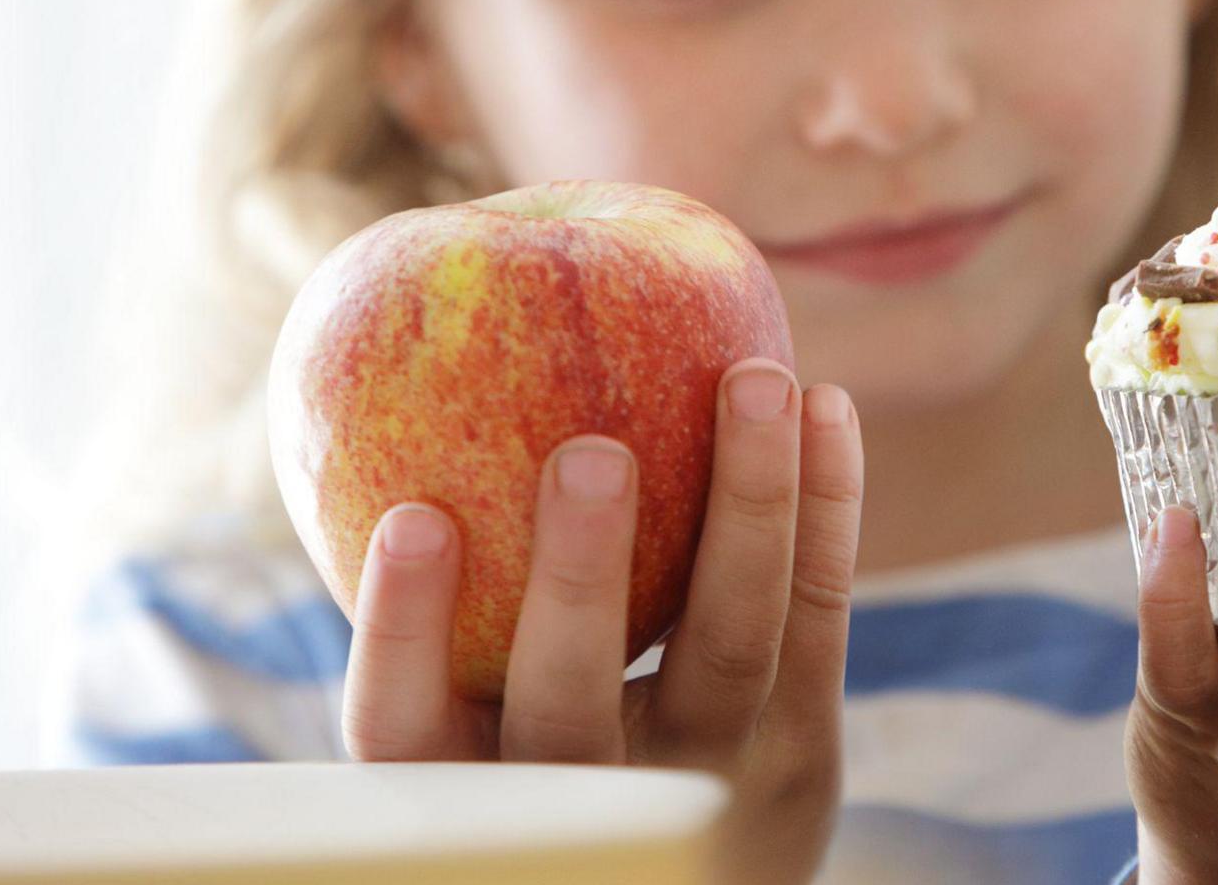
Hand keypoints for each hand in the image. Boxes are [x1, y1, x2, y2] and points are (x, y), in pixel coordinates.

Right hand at [340, 358, 863, 884]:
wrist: (704, 882)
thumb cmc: (543, 751)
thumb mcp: (472, 722)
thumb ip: (440, 610)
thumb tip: (393, 405)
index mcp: (475, 786)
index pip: (406, 728)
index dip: (402, 628)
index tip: (410, 518)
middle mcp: (593, 797)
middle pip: (573, 705)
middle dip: (579, 578)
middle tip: (588, 454)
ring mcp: (713, 776)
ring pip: (730, 645)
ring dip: (746, 505)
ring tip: (750, 382)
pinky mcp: (804, 746)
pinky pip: (817, 613)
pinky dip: (824, 506)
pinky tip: (824, 406)